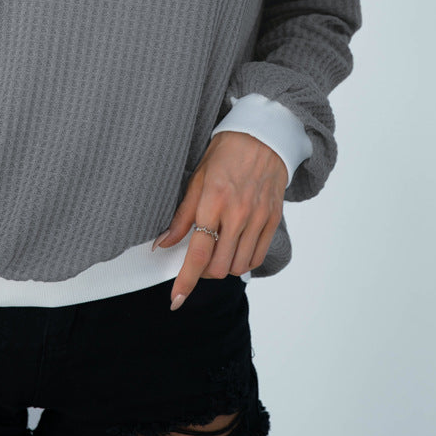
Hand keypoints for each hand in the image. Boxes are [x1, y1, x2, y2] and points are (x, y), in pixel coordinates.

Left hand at [152, 131, 286, 309]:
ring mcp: (258, 218)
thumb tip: (163, 243)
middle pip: (218, 266)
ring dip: (223, 267)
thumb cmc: (226, 153)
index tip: (176, 300)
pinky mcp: (273, 220)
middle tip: (197, 259)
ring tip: (217, 251)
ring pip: (238, 266)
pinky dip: (243, 261)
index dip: (185, 281)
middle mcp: (238, 213)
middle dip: (203, 272)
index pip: (197, 252)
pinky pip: (257, 257)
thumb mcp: (197, 178)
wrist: (264, 136)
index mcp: (214, 200)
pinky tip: (235, 248)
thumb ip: (182, 215)